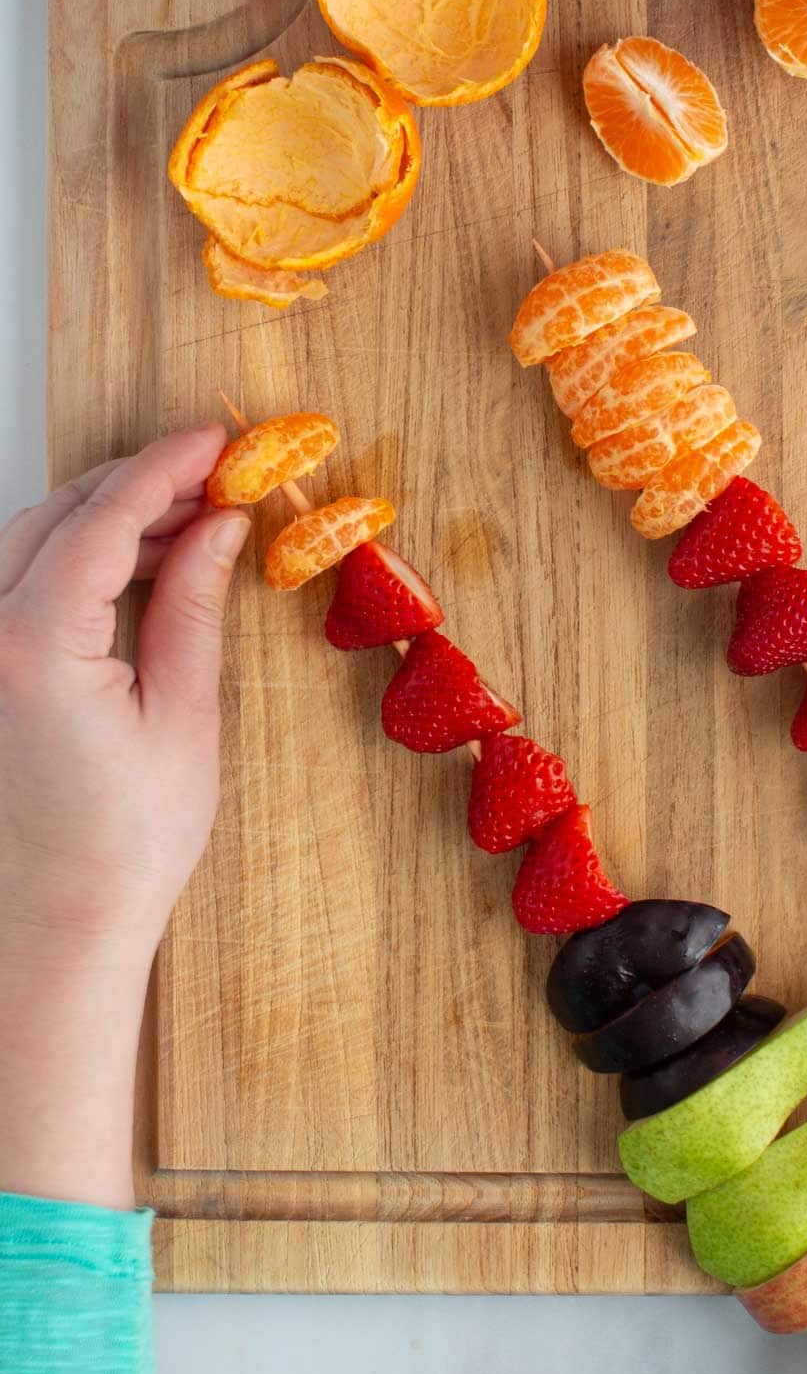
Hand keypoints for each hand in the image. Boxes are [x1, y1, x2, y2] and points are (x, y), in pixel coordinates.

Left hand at [0, 426, 247, 1207]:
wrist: (54, 931)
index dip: (165, 467)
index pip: (102, 518)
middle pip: (55, 514)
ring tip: (186, 524)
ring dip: (104, 517)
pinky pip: (16, 581)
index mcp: (33, 647)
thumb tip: (219, 525)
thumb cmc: (122, 847)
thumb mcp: (183, 718)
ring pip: (28, 539)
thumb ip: (192, 606)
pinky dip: (74, 557)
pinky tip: (131, 568)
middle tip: (215, 480)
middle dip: (136, 483)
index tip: (218, 442)